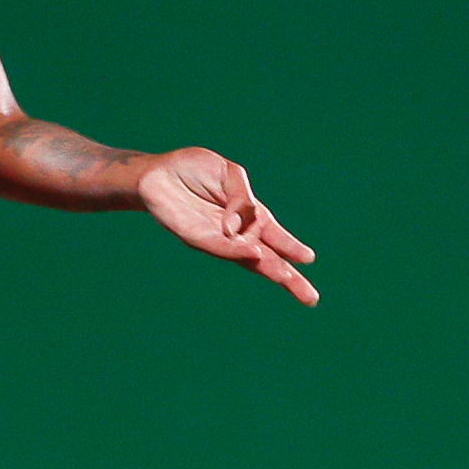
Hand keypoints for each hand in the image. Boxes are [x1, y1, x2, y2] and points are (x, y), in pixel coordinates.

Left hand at [135, 148, 317, 303]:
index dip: (291, 247)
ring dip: (267, 267)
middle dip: (288, 277)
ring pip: (245, 258)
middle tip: (311, 298)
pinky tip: (253, 254)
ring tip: (287, 277)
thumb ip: (242, 198)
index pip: (274, 236)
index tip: (309, 259)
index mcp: (248, 216)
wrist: (158, 171)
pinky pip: (219, 246)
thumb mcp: (230, 174)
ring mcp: (216, 238)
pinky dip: (236, 250)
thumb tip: (240, 227)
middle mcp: (234, 233)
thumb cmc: (194, 172)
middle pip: (266, 258)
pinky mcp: (194, 237)